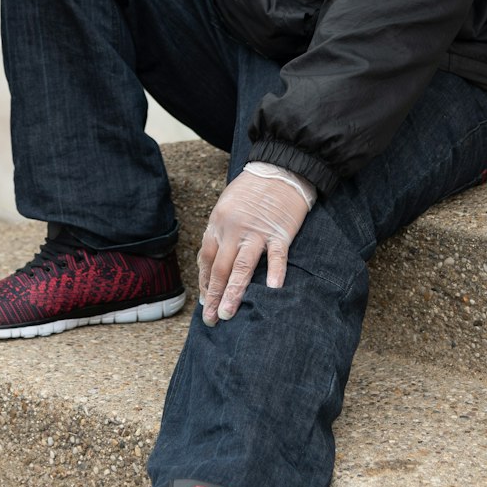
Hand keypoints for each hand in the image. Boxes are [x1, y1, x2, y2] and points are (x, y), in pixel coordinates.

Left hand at [197, 172, 309, 326]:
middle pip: (220, 267)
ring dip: (233, 292)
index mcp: (218, 222)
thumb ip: (220, 231)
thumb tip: (213, 260)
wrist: (280, 167)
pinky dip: (274, 270)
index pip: (206, 258)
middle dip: (214, 295)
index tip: (205, 301)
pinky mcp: (280, 231)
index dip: (205, 282)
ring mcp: (257, 231)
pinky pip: (276, 254)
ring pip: (241, 266)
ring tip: (228, 313)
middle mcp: (233, 228)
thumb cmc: (253, 188)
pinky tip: (272, 288)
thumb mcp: (227, 205)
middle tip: (211, 318)